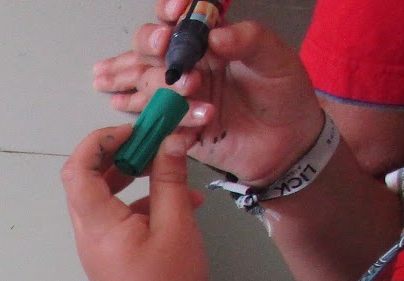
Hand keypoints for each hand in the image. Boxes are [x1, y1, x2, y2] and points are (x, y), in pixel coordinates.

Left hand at [61, 126, 210, 280]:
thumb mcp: (178, 224)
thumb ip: (170, 179)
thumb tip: (171, 140)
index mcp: (97, 225)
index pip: (77, 169)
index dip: (100, 142)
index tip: (136, 131)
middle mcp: (87, 235)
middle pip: (87, 180)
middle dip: (119, 154)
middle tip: (154, 143)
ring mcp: (96, 248)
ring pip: (104, 199)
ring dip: (134, 178)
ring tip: (172, 171)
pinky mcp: (109, 257)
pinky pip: (117, 219)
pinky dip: (142, 204)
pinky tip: (181, 203)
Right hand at [93, 0, 324, 186]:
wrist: (285, 145)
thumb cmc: (284, 96)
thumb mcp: (277, 60)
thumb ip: (250, 40)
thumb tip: (215, 35)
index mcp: (211, 40)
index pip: (181, 16)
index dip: (170, 9)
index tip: (176, 11)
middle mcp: (189, 63)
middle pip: (149, 47)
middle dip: (150, 45)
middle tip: (164, 47)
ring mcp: (178, 94)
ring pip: (144, 80)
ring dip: (153, 82)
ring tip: (183, 89)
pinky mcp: (174, 124)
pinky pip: (150, 117)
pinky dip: (141, 113)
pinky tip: (119, 103)